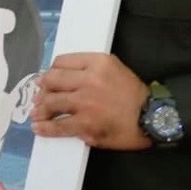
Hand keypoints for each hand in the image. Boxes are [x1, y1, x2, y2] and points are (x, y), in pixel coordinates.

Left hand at [31, 52, 151, 149]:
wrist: (153, 118)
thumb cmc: (135, 94)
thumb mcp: (115, 69)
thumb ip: (90, 68)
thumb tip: (63, 78)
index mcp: (97, 63)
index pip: (61, 62)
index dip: (50, 72)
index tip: (48, 79)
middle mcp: (89, 79)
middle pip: (51, 80)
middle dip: (42, 89)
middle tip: (39, 96)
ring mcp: (86, 102)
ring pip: (51, 102)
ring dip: (40, 109)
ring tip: (37, 113)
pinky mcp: (86, 123)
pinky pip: (59, 125)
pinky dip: (45, 127)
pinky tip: (40, 128)